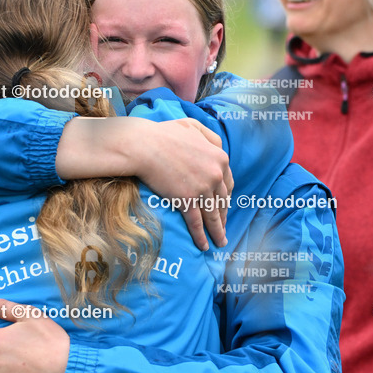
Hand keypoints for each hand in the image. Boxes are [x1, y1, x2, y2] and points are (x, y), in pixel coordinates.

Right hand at [56, 116, 232, 250]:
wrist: (144, 145)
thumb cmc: (164, 134)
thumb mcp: (194, 127)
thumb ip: (210, 136)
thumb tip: (220, 147)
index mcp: (220, 157)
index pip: (228, 183)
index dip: (226, 197)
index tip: (223, 206)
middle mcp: (216, 174)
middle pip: (223, 201)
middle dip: (223, 216)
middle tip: (222, 227)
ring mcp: (203, 188)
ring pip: (213, 214)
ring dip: (217, 231)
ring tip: (220, 242)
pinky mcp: (187, 200)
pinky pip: (197, 222)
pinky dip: (201, 236)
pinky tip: (204, 246)